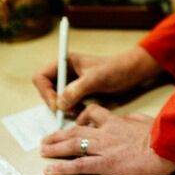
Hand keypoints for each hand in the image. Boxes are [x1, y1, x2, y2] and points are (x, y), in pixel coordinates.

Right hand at [32, 46, 162, 114]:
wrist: (132, 73)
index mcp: (65, 62)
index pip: (41, 77)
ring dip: (64, 109)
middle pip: (46, 90)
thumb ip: (76, 90)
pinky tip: (83, 112)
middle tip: (68, 112)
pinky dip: (72, 111)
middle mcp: (65, 72)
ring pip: (57, 100)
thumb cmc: (116, 70)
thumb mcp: (96, 79)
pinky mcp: (79, 93)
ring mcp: (72, 83)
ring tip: (78, 112)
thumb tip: (59, 104)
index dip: (45, 92)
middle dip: (54, 103)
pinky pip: (68, 105)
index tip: (56, 105)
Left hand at [40, 106, 174, 174]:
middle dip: (58, 135)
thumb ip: (133, 119)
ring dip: (54, 148)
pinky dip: (62, 168)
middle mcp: (105, 132)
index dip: (80, 118)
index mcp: (115, 121)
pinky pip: (79, 165)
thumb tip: (128, 119)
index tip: (74, 123)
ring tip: (42, 151)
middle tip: (45, 139)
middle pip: (75, 130)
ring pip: (72, 145)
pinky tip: (50, 170)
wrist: (165, 147)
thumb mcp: (145, 120)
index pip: (92, 113)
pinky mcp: (105, 163)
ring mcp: (103, 148)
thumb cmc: (160, 135)